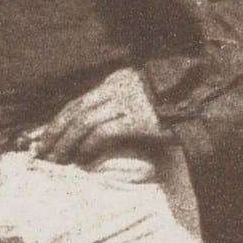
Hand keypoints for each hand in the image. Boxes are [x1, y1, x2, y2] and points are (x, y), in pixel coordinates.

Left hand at [27, 67, 163, 164]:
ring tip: (57, 161)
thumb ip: (119, 103)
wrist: (201, 95)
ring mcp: (126, 102)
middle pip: (74, 112)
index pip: (76, 103)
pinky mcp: (137, 118)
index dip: (57, 123)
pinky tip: (82, 158)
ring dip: (66, 143)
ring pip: (84, 122)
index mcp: (114, 81)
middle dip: (54, 134)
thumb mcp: (141, 93)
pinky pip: (104, 132)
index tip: (44, 140)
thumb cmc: (171, 101)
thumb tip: (96, 128)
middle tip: (42, 154)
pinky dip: (89, 145)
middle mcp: (116, 89)